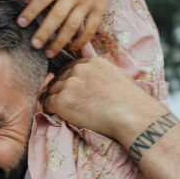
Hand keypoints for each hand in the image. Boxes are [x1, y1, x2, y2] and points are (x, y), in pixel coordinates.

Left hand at [9, 0, 121, 55]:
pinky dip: (82, 40)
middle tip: (34, 45)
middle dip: (45, 32)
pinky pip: (91, 28)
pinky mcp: (99, 9)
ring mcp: (87, 3)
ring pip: (73, 26)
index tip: (20, 24)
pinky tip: (72, 48)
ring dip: (60, 41)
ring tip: (49, 53)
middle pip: (57, 16)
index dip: (30, 12)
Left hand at [44, 58, 163, 142]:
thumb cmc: (132, 101)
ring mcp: (69, 84)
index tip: (72, 91)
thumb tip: (102, 79)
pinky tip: (58, 115)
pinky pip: (47, 104)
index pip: (70, 68)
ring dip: (55, 100)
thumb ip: (104, 73)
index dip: (69, 80)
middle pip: (59, 78)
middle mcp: (78, 70)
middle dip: (61, 90)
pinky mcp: (62, 100)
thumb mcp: (119, 76)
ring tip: (64, 111)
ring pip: (52, 91)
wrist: (132, 115)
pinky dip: (50, 110)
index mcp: (91, 63)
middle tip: (66, 103)